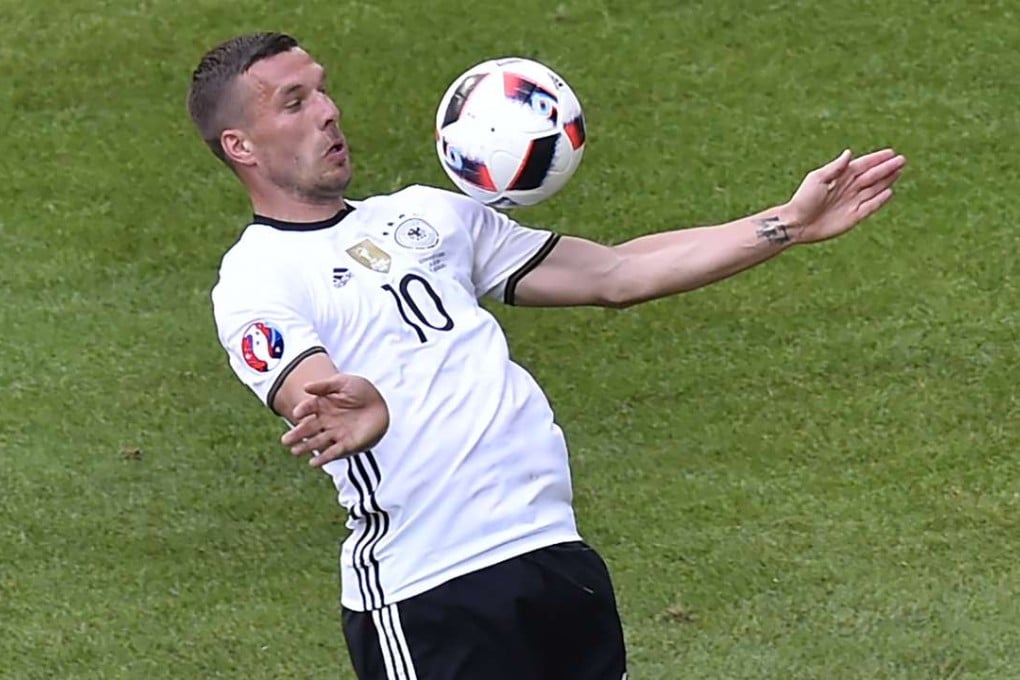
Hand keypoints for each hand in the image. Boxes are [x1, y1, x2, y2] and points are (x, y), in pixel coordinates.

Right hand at [280, 374, 389, 466]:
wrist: (382, 405)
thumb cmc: (362, 391)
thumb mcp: (344, 383)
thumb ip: (325, 386)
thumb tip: (305, 387)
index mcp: (322, 405)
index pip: (308, 408)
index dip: (302, 410)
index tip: (297, 413)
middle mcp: (325, 420)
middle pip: (308, 428)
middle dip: (297, 435)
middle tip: (285, 441)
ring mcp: (335, 433)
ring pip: (317, 442)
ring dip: (306, 447)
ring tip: (295, 451)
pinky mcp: (347, 444)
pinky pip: (333, 452)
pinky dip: (324, 458)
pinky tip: (313, 463)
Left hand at [785, 148, 905, 243]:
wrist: (797, 223)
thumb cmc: (803, 199)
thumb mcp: (817, 179)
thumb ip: (835, 168)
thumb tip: (849, 153)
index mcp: (840, 177)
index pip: (863, 165)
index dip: (877, 159)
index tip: (891, 152)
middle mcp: (848, 188)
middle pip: (872, 176)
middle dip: (887, 168)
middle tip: (902, 160)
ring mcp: (852, 202)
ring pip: (874, 189)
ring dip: (887, 180)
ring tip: (899, 171)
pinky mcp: (854, 217)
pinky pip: (871, 206)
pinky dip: (880, 200)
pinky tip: (890, 191)